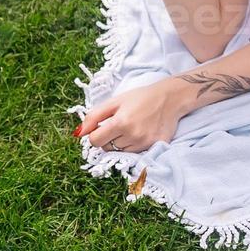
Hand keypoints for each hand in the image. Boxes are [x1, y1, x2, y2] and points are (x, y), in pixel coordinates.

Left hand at [74, 78, 191, 153]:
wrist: (171, 98)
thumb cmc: (141, 97)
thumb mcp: (115, 101)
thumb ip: (94, 116)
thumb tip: (78, 133)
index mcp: (120, 122)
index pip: (95, 141)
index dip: (96, 134)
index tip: (102, 127)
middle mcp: (132, 136)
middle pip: (107, 148)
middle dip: (109, 138)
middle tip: (120, 125)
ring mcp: (144, 143)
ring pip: (120, 152)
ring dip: (121, 143)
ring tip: (132, 127)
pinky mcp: (154, 147)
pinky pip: (135, 153)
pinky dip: (133, 145)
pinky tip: (140, 132)